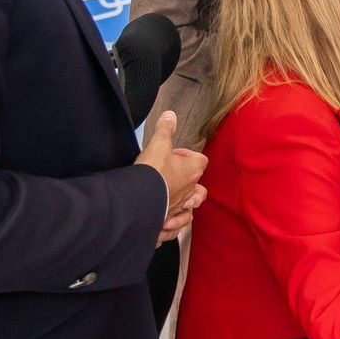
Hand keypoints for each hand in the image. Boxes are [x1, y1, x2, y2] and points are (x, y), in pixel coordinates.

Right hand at [136, 111, 208, 239]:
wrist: (139, 199)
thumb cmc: (152, 172)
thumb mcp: (157, 145)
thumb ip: (165, 130)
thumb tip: (170, 114)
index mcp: (193, 170)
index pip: (200, 160)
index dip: (187, 155)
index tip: (171, 154)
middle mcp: (190, 191)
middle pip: (200, 187)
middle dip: (189, 182)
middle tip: (171, 177)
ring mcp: (181, 207)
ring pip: (191, 207)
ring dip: (185, 204)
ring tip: (173, 199)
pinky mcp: (169, 221)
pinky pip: (177, 224)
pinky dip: (173, 223)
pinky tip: (165, 221)